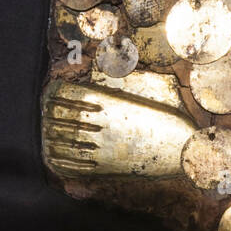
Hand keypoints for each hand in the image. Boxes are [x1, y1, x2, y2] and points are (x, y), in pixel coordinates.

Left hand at [43, 79, 194, 178]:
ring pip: (63, 142)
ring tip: (46, 134)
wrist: (184, 150)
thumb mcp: (156, 85)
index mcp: (111, 102)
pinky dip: (60, 160)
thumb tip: (107, 62)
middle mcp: (102, 124)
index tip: (51, 93)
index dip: (55, 93)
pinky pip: (74, 164)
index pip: (68, 95)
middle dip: (49, 116)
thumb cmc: (172, 116)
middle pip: (60, 118)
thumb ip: (128, 76)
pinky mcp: (106, 168)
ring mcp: (103, 147)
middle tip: (45, 114)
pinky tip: (54, 156)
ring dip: (51, 137)